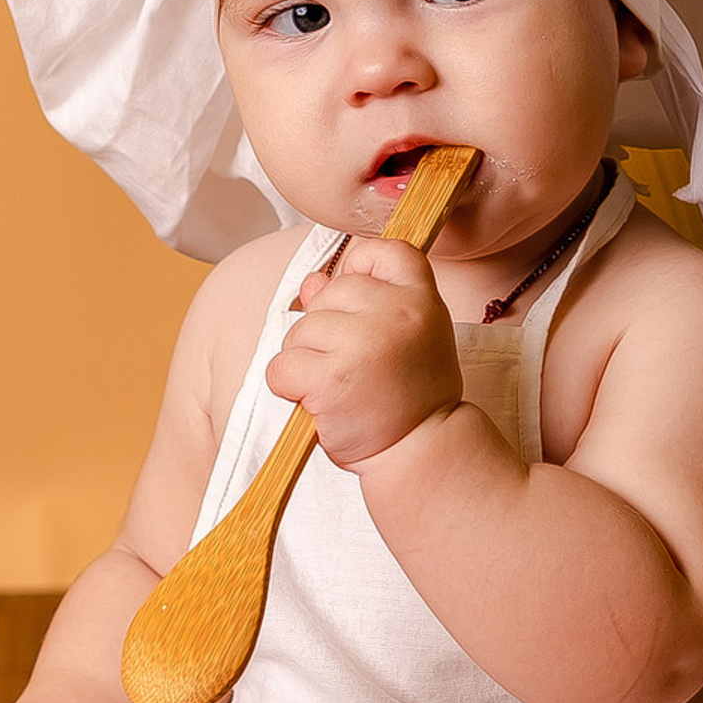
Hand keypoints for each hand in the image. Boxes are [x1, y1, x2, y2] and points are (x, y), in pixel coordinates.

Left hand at [266, 237, 462, 469]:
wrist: (421, 451)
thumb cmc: (409, 397)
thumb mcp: (402, 338)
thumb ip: (363, 303)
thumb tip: (313, 282)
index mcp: (420, 299)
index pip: (385, 250)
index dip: (359, 266)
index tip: (358, 302)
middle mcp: (396, 313)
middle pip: (328, 293)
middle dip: (325, 330)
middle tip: (354, 367)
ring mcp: (362, 343)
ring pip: (300, 330)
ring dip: (306, 361)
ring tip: (341, 388)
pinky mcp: (330, 377)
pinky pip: (281, 365)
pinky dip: (289, 386)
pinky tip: (319, 402)